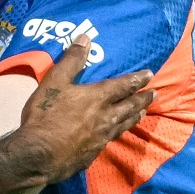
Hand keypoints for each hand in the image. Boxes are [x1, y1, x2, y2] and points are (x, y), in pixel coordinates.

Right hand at [17, 35, 153, 182]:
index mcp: (97, 98)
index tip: (150, 75)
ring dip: (135, 116)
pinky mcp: (93, 153)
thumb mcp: (54, 82)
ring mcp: (101, 138)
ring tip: (143, 113)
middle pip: (130, 106)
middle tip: (155, 94)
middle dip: (143, 99)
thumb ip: (72, 61)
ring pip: (124, 124)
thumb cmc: (46, 116)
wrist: (39, 155)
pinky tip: (115, 135)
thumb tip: (86, 38)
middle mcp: (105, 117)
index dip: (137, 79)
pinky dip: (118, 133)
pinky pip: (111, 140)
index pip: (123, 85)